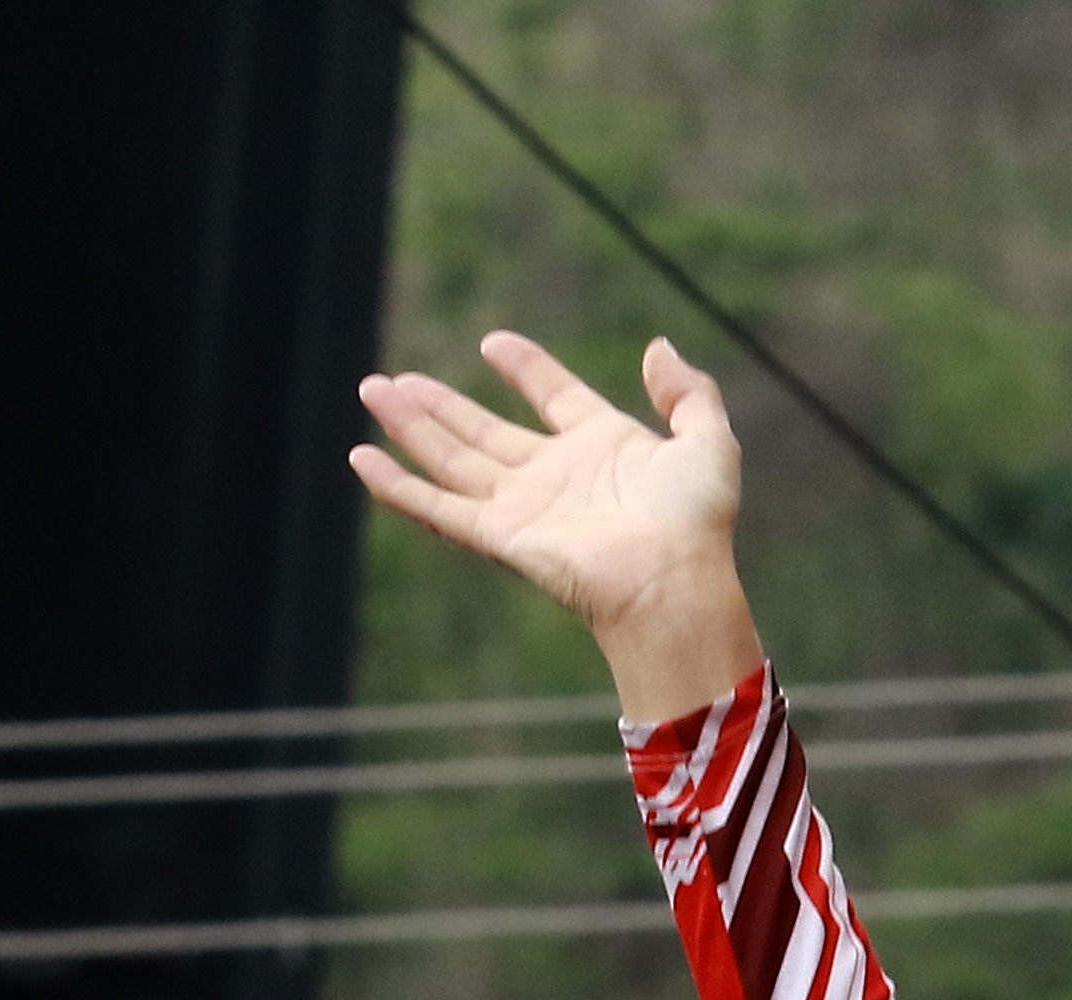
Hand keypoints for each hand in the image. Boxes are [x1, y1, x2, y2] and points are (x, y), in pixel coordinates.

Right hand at [350, 331, 764, 720]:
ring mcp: (525, 507)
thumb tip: (658, 347)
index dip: (527, 369)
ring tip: (373, 390)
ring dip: (410, 426)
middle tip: (394, 377)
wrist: (674, 583)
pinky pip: (438, 505)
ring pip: (452, 459)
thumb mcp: (710, 441)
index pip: (555, 396)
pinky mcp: (501, 536)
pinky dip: (398, 485)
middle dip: (440, 404)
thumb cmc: (697, 523)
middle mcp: (557, 477)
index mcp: (604, 448)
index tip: (495, 343)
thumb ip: (689, 392)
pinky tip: (361, 457)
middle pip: (484, 431)